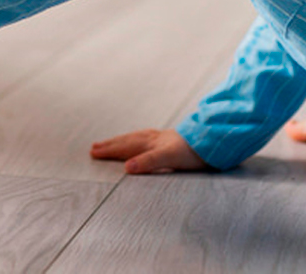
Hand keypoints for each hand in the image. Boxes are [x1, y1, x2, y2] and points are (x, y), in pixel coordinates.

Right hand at [90, 128, 209, 174]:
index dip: (109, 151)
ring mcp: (160, 137)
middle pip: (126, 141)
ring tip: (111, 142)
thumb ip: (148, 162)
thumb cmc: (191, 152)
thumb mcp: (169, 159)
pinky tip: (140, 140)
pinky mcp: (169, 139)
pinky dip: (135, 139)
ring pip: (135, 138)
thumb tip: (126, 168)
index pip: (124, 147)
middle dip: (110, 145)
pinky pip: (145, 137)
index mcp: (149, 143)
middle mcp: (152, 138)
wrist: (212, 142)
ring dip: (121, 141)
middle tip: (94, 147)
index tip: (93, 153)